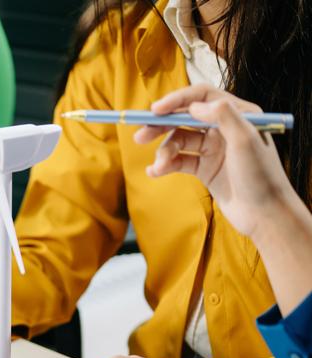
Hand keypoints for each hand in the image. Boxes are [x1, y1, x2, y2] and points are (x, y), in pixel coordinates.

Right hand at [134, 85, 293, 238]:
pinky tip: (155, 172)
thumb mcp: (245, 141)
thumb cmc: (261, 176)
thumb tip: (195, 106)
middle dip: (161, 126)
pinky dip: (165, 165)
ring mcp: (213, 148)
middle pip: (185, 117)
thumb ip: (223, 116)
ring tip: (159, 167)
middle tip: (139, 136)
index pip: (202, 96)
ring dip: (164, 152)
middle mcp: (224, 128)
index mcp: (239, 114)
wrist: (265, 214)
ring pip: (178, 141)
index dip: (177, 100)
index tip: (154, 111)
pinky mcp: (204, 168)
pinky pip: (179, 161)